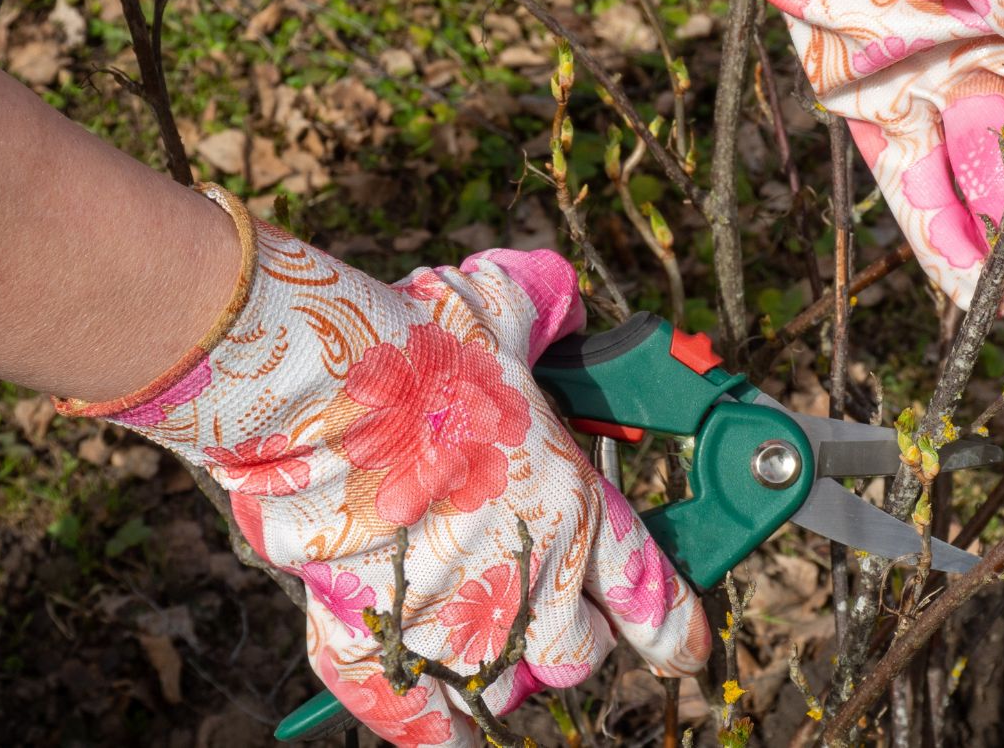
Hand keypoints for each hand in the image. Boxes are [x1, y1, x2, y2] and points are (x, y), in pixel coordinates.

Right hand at [56, 184, 709, 746]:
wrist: (314, 388)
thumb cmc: (415, 345)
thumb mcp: (502, 304)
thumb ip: (548, 307)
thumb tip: (560, 299)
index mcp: (570, 508)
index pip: (651, 597)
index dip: (678, 629)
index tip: (688, 645)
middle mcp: (523, 578)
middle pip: (578, 655)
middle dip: (574, 635)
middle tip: (551, 598)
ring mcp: (447, 617)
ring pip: (500, 684)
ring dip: (500, 661)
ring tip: (481, 621)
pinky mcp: (370, 635)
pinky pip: (412, 716)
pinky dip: (432, 732)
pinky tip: (451, 738)